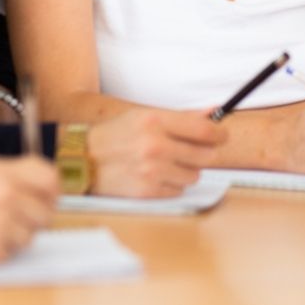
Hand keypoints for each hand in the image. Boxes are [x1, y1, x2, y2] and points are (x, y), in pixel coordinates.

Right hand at [0, 156, 56, 267]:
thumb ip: (8, 177)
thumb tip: (43, 188)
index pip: (48, 175)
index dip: (51, 188)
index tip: (46, 196)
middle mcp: (4, 194)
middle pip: (47, 209)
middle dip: (35, 216)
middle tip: (13, 220)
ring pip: (32, 234)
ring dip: (15, 236)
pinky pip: (12, 252)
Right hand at [88, 108, 228, 197]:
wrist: (82, 160)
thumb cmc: (117, 134)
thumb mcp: (146, 116)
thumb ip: (183, 116)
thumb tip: (216, 111)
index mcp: (155, 121)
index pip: (204, 131)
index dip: (219, 134)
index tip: (222, 136)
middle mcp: (154, 145)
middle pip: (205, 156)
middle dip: (204, 154)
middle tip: (195, 152)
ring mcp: (150, 171)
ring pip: (193, 176)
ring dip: (185, 171)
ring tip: (166, 163)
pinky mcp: (146, 192)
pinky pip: (177, 191)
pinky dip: (171, 185)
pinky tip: (154, 176)